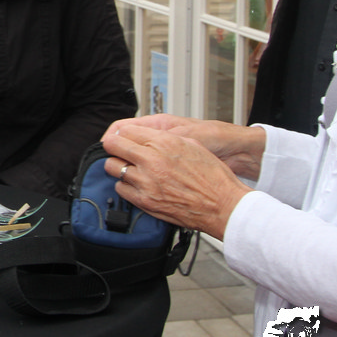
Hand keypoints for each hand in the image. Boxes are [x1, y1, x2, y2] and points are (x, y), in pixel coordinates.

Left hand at [101, 119, 252, 239]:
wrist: (223, 206)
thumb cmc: (213, 178)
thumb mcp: (192, 145)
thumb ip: (165, 138)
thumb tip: (148, 136)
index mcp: (164, 143)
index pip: (126, 130)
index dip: (122, 134)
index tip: (121, 137)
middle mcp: (152, 160)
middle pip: (113, 146)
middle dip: (113, 147)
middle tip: (116, 149)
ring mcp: (146, 182)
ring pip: (113, 168)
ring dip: (118, 166)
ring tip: (127, 168)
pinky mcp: (145, 201)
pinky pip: (120, 189)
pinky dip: (125, 185)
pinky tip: (136, 184)